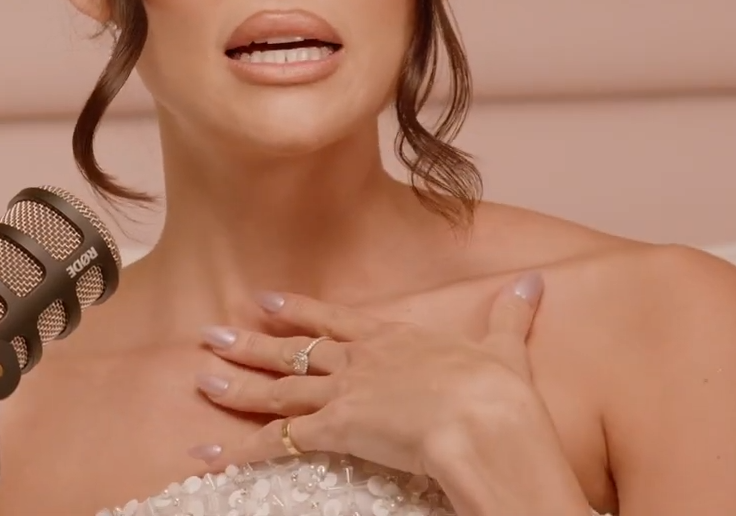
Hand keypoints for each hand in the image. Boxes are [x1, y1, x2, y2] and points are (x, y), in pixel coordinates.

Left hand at [185, 271, 546, 479]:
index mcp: (396, 338)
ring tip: (201, 379)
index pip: (336, 320)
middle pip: (295, 351)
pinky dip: (238, 448)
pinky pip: (277, 441)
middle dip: (252, 344)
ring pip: (279, 388)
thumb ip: (510, 316)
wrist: (485, 419)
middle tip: (211, 334)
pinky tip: (206, 452)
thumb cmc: (498, 389)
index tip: (265, 300)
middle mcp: (362, 361)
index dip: (300, 311)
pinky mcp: (335, 429)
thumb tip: (534, 282)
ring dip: (238, 385)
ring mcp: (345, 393)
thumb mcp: (505, 347)